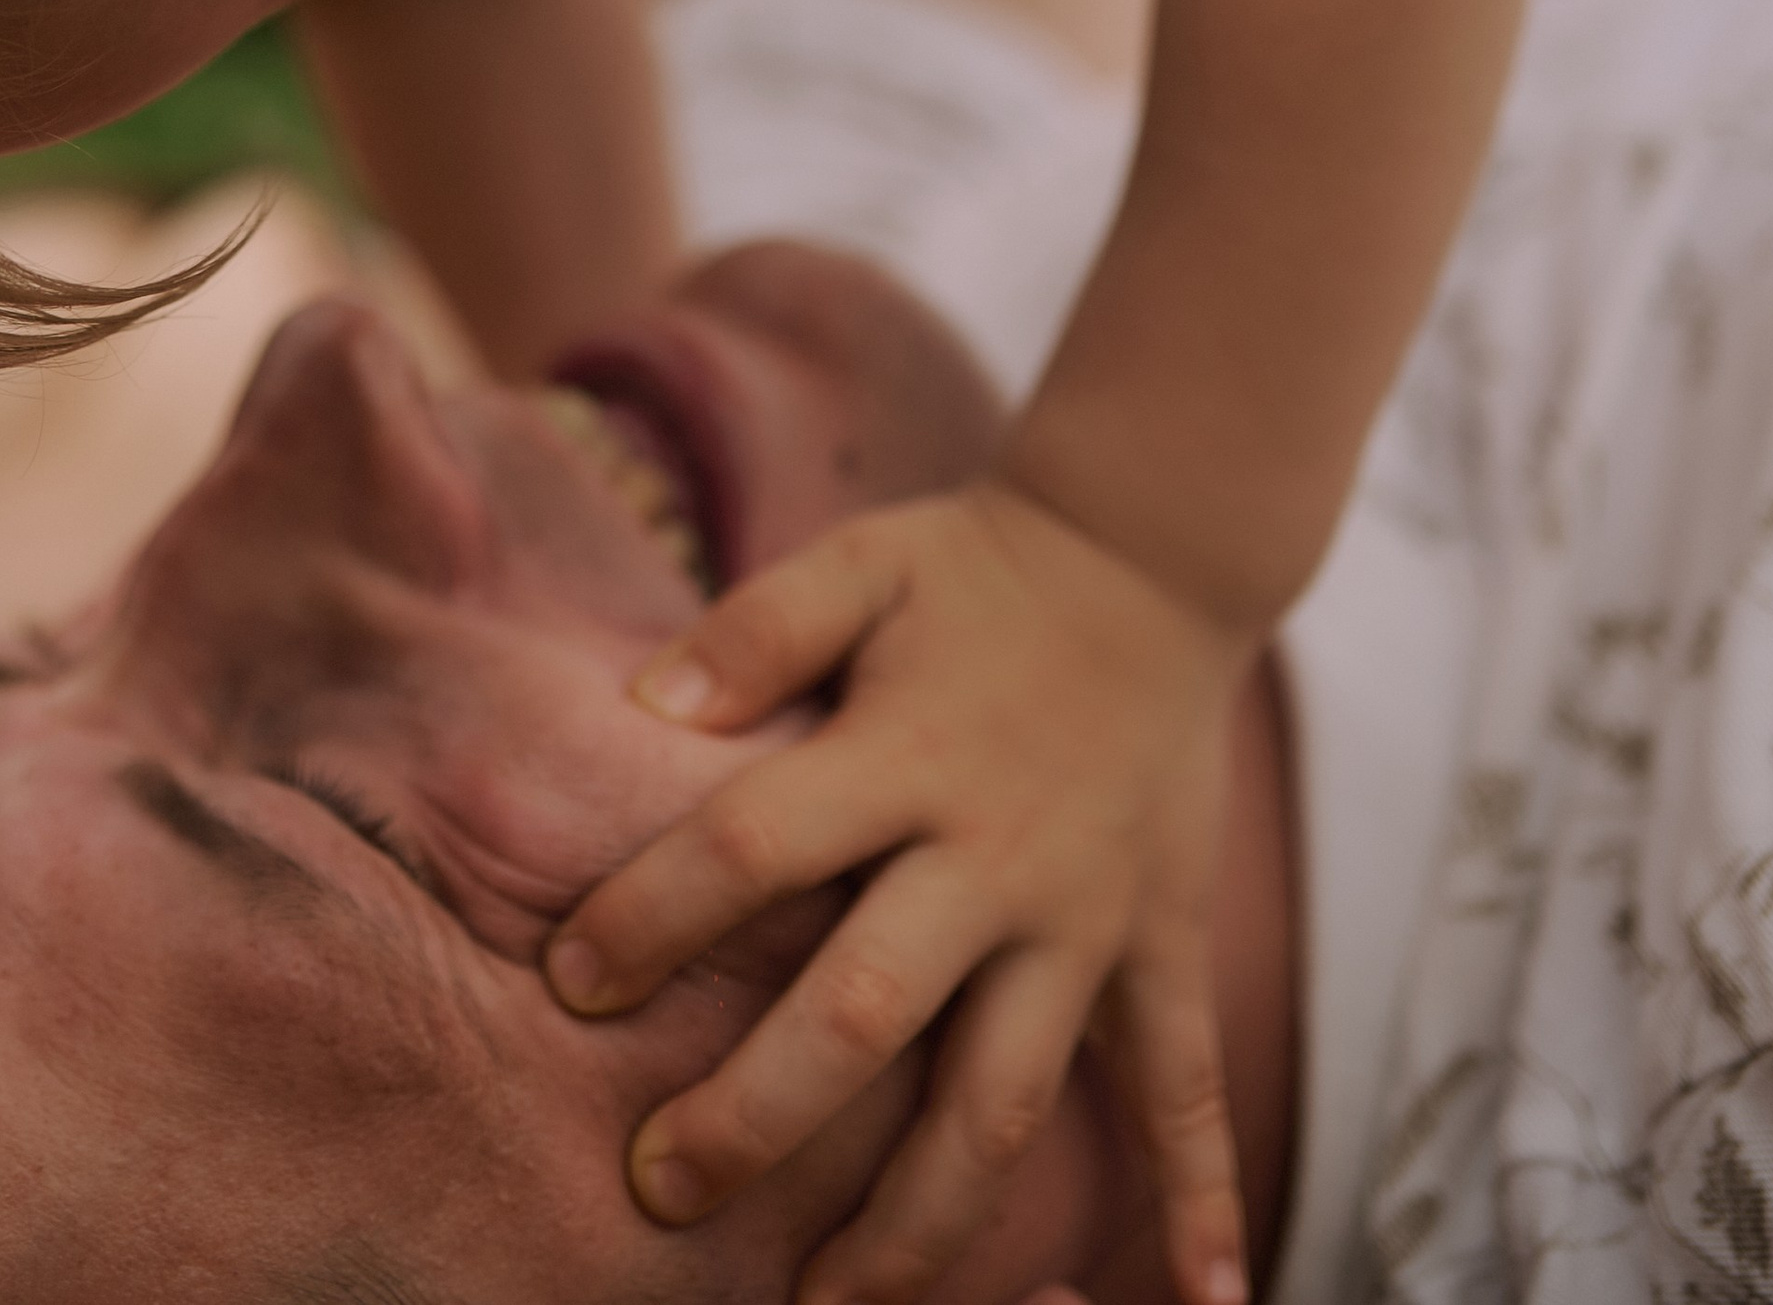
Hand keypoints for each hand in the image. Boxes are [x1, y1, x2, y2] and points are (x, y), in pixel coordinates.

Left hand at [545, 481, 1251, 1304]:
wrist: (1154, 549)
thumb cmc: (976, 567)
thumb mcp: (859, 564)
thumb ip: (755, 631)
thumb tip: (642, 703)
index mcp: (905, 757)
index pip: (755, 847)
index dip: (654, 913)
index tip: (570, 981)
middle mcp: (996, 859)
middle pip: (866, 1015)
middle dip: (757, 1116)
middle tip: (659, 1189)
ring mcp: (1088, 921)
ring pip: (1003, 1102)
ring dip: (921, 1222)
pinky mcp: (1162, 949)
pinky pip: (1185, 1089)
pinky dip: (1202, 1200)